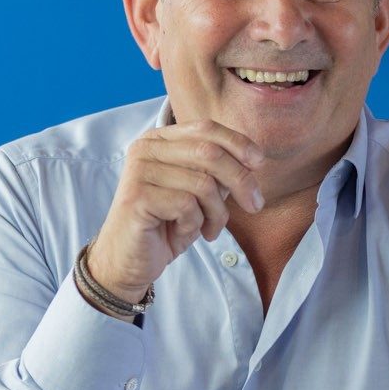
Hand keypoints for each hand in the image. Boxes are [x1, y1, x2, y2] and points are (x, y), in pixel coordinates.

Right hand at [84, 121, 265, 301]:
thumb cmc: (166, 225)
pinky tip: (183, 232)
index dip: (238, 143)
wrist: (129, 261)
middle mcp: (145, 149)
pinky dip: (195, 224)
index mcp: (159, 140)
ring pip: (203, 183)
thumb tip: (252, 160)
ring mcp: (139, 171)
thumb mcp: (198, 192)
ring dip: (217, 212)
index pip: (206, 128)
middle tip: (254, 205)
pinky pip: (187, 206)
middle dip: (240, 180)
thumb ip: (217, 171)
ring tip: (209, 228)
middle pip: (209, 153)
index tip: (259, 164)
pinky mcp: (137, 197)